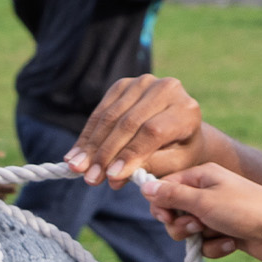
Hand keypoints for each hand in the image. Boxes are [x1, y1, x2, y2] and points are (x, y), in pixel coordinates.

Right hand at [63, 76, 217, 185]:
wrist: (181, 129)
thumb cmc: (179, 152)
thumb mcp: (174, 165)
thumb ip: (148, 167)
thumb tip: (114, 176)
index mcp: (186, 110)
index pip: (152, 131)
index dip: (129, 154)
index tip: (111, 177)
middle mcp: (167, 89)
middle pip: (128, 123)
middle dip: (105, 154)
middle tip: (89, 178)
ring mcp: (143, 83)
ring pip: (110, 117)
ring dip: (91, 145)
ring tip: (76, 168)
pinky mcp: (124, 85)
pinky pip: (101, 111)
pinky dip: (87, 134)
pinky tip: (76, 153)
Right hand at [146, 163, 261, 261]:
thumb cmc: (246, 210)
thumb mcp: (203, 201)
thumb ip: (171, 195)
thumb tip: (144, 186)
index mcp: (203, 175)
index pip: (166, 187)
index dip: (161, 204)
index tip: (165, 217)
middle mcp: (209, 192)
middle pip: (175, 211)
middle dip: (180, 224)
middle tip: (195, 226)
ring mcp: (218, 213)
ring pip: (190, 231)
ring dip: (200, 238)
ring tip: (216, 233)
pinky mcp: (227, 232)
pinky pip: (207, 243)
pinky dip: (216, 247)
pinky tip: (232, 244)